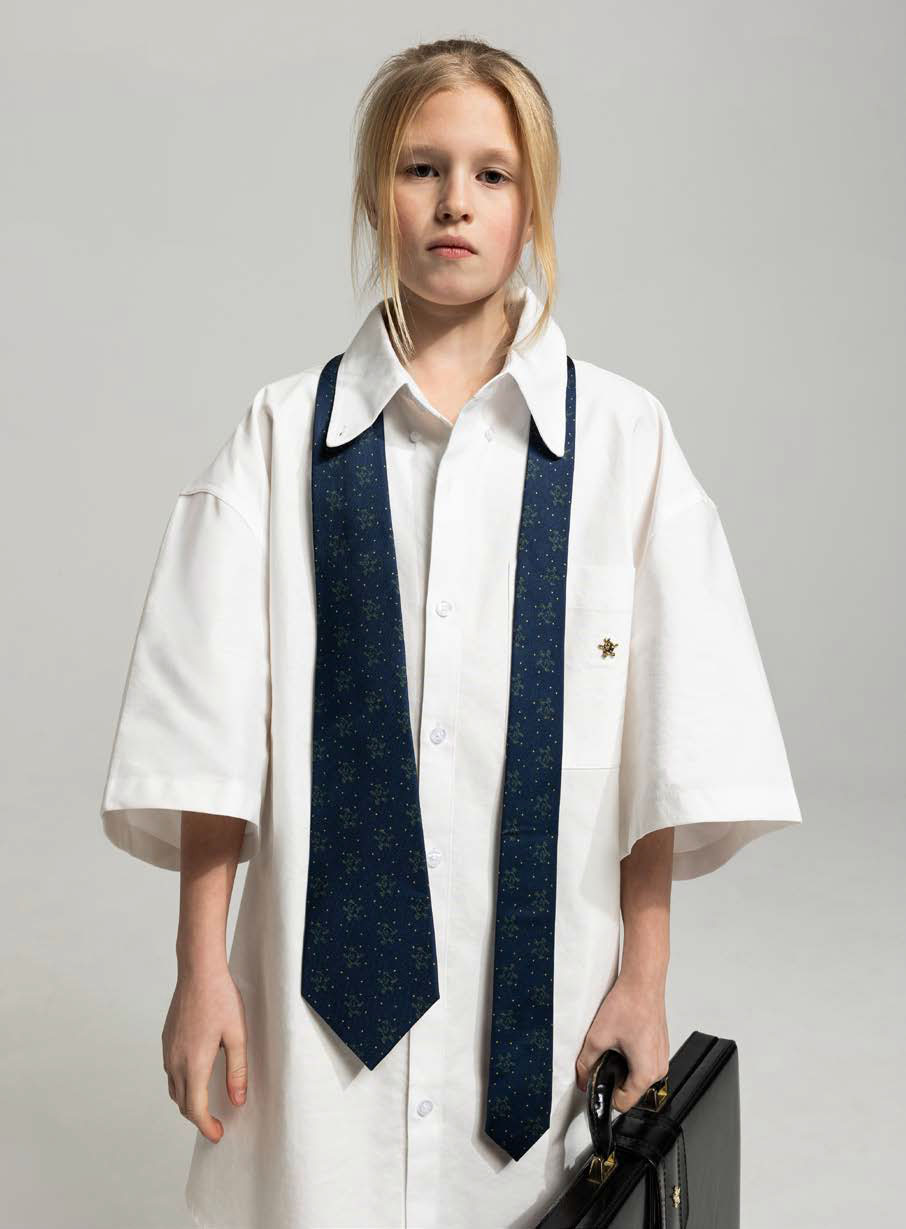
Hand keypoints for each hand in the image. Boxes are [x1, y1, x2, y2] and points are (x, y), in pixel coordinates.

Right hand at [162, 962, 248, 1141]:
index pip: (195, 1109)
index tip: (217, 1134)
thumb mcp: (237, 1036)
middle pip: (182, 1103)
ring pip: (174, 1088)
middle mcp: (176, 1061)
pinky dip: (182, 1083)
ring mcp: (168, 1050)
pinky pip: (170, 1071)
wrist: (198, 971)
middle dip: (198, 1117)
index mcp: (194, 1064)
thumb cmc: (220, 999)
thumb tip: (237, 1099)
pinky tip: (196, 1076)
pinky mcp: (167, 1039)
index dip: (206, 1126)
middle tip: (215, 1123)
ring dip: (188, 1101)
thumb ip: (237, 1071)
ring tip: (206, 1103)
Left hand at [574, 970, 668, 1112]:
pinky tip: (624, 1039)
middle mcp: (658, 1069)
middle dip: (614, 1078)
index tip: (596, 1081)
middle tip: (604, 1057)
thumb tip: (582, 1078)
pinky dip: (632, 1057)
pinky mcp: (660, 1048)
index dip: (605, 1094)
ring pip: (637, 1077)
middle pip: (631, 1091)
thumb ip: (586, 1064)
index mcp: (645, 1073)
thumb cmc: (629, 1005)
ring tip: (615, 1045)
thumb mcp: (598, 1037)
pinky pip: (644, 1063)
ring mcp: (661, 1058)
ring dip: (623, 1067)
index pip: (623, 1103)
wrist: (643, 983)